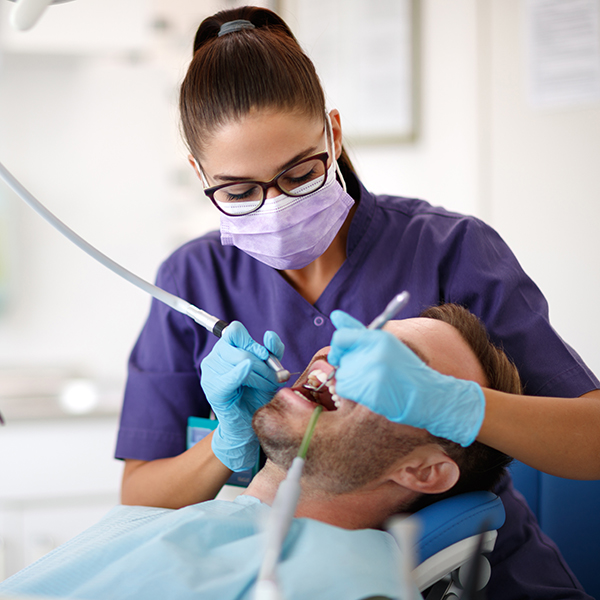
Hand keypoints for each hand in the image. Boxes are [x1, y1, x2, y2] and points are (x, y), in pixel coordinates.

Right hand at [201, 322, 283, 470]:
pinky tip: (246, 372)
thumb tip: (269, 335)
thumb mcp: (269, 370)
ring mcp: (211, 373)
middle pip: (241, 349)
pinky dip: (239, 373)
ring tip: (266, 386)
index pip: (235, 331)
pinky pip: (228, 378)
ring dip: (260, 375)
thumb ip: (272, 351)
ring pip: (240, 362)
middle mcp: (215, 357)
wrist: (250, 424)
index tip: (265, 356)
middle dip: (263, 364)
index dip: (252, 342)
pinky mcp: (213, 389)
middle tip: (273, 379)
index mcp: (227, 348)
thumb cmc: (257, 394)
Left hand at [327, 310, 484, 446]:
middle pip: (340, 358)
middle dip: (348, 365)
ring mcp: (371, 373)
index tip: (339, 354)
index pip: (341, 337)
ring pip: (341, 375)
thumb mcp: (385, 344)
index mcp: (378, 338)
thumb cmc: (403, 368)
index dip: (337, 346)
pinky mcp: (368, 391)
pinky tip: (370, 392)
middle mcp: (373, 352)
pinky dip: (353, 392)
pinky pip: (344, 389)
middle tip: (369, 372)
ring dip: (352, 380)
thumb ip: (358, 331)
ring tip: (374, 382)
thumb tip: (334, 315)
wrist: (426, 395)